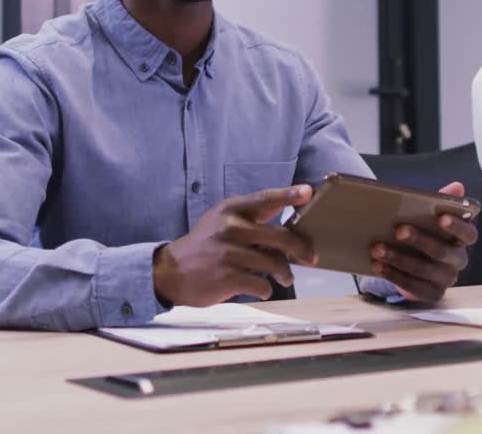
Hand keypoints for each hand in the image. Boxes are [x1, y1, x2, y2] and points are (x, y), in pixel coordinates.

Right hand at [153, 185, 318, 306]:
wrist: (171, 272)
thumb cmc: (204, 245)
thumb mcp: (222, 221)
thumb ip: (250, 215)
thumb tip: (284, 208)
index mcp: (231, 210)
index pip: (265, 198)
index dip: (288, 195)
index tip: (308, 192)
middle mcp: (230, 228)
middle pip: (280, 237)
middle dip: (301, 249)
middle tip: (310, 257)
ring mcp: (228, 254)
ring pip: (274, 263)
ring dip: (284, 274)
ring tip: (285, 278)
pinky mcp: (227, 278)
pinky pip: (261, 284)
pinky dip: (266, 289)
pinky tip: (262, 288)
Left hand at [369, 182, 478, 301]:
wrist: (414, 261)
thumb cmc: (424, 231)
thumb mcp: (429, 215)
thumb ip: (441, 200)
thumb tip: (457, 186)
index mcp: (462, 239)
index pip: (469, 234)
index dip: (457, 226)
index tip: (441, 217)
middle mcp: (459, 260)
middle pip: (442, 253)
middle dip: (419, 240)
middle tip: (398, 230)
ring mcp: (446, 279)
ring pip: (423, 270)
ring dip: (398, 258)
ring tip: (377, 248)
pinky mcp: (432, 293)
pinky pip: (413, 287)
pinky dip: (393, 275)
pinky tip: (377, 265)